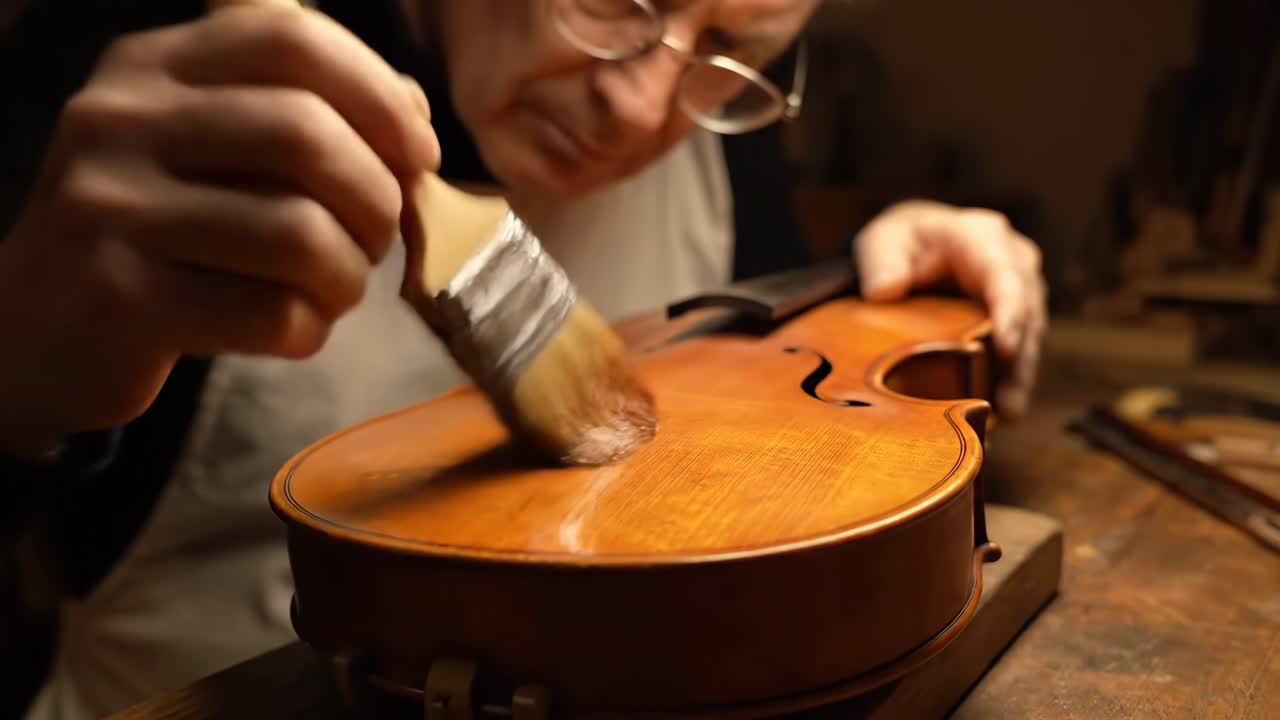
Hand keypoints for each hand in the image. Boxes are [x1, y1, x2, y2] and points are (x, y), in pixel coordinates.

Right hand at [0, 3, 439, 456]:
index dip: (380, 96)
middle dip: (376, 200)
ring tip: (334, 291)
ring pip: (300, 234)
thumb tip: (413, 113)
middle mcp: (121, 118)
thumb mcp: (215, 152)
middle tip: (377, 240)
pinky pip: (272, 314)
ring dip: (349, 277)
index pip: (292, 40)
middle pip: (306, 135)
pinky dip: (309, 329)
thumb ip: (309, 117)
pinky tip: (294, 328)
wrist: (37, 330)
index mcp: (154, 65)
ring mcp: (111, 207)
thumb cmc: (160, 234)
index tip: (420, 156)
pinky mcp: (120, 297)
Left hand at [852, 200, 1047, 420]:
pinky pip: (1022, 350)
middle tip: (1007, 402)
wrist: (918, 246)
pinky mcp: (1018, 317)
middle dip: (1020, 358)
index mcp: (979, 237)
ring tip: (1009, 415)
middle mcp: (1012, 261)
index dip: (1009, 310)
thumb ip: (881, 262)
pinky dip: (1012, 380)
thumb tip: (885, 291)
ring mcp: (1020, 290)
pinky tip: (1002, 413)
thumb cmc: (901, 243)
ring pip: (1031, 336)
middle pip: (1026, 311)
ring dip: (1021, 377)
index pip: (1002, 273)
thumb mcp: (881, 242)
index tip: (1007, 347)